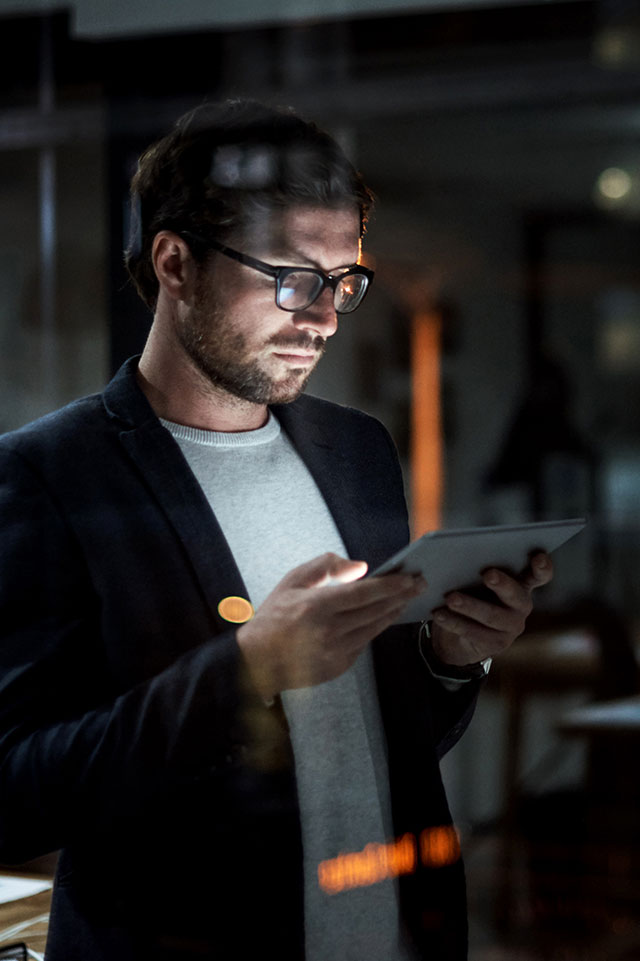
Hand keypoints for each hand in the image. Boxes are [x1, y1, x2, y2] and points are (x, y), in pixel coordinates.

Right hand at [237, 552, 425, 698]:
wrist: (257, 661)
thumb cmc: (274, 616)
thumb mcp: (292, 581)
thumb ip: (325, 567)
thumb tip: (360, 568)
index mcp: (316, 606)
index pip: (364, 593)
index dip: (391, 585)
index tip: (409, 577)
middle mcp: (329, 631)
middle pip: (376, 610)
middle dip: (402, 596)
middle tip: (420, 584)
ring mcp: (335, 652)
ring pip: (375, 628)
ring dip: (394, 612)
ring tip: (407, 599)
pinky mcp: (339, 666)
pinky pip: (364, 643)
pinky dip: (375, 628)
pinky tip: (384, 616)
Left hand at [430, 552, 552, 667]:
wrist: (458, 636)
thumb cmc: (470, 595)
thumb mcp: (473, 580)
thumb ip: (474, 568)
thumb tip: (455, 557)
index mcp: (521, 583)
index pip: (539, 575)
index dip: (542, 567)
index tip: (539, 557)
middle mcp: (521, 605)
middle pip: (516, 594)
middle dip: (502, 584)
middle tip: (487, 574)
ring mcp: (511, 627)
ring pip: (492, 616)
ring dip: (470, 606)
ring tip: (450, 598)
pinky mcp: (495, 644)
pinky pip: (474, 632)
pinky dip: (454, 622)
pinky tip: (439, 614)